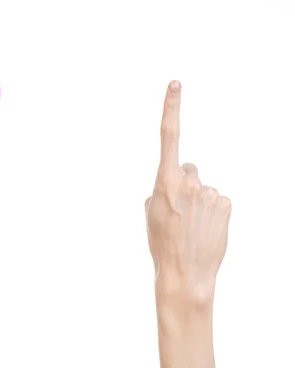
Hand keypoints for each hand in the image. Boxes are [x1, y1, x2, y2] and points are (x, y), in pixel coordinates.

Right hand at [145, 81, 230, 306]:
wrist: (184, 274)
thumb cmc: (161, 244)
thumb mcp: (150, 214)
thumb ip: (158, 190)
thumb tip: (173, 184)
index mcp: (164, 183)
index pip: (169, 137)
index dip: (171, 108)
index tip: (175, 84)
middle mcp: (189, 182)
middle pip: (189, 169)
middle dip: (184, 183)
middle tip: (179, 211)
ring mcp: (210, 192)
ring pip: (203, 187)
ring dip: (199, 201)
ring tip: (192, 226)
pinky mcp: (226, 204)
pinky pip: (218, 199)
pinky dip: (212, 211)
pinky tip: (206, 229)